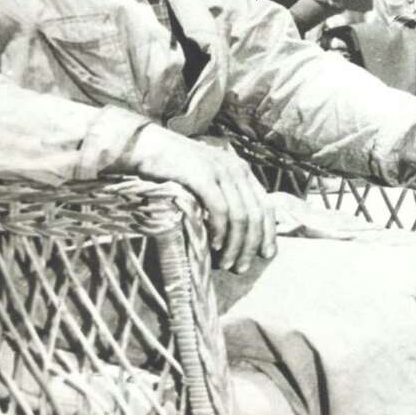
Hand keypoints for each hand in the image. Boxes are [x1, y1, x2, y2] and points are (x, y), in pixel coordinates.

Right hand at [120, 126, 275, 273]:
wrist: (146, 146)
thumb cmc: (175, 167)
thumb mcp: (208, 177)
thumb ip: (225, 194)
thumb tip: (238, 229)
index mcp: (242, 170)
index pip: (266, 205)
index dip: (269, 233)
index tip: (267, 255)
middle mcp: (236, 169)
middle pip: (255, 215)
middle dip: (250, 246)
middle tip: (241, 268)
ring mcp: (219, 171)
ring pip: (239, 216)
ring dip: (234, 245)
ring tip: (226, 263)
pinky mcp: (201, 175)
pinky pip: (219, 209)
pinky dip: (220, 231)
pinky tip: (214, 246)